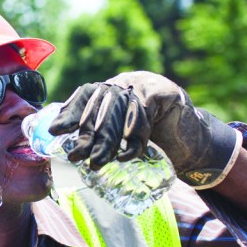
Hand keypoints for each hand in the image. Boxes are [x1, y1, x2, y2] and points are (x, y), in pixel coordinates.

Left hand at [48, 71, 241, 188]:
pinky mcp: (164, 92)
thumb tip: (67, 149)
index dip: (70, 112)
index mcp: (112, 89)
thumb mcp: (121, 137)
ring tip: (97, 163)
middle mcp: (126, 83)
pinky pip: (143, 112)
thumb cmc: (153, 140)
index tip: (55, 130)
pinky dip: (134, 135)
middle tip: (76, 157)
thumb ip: (99, 136)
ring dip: (107, 141)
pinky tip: (125, 154)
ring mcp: (146, 84)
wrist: (191, 142)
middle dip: (87, 134)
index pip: (86, 96)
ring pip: (120, 111)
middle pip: (101, 106)